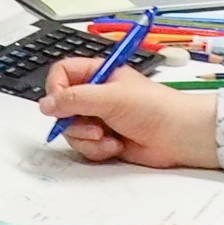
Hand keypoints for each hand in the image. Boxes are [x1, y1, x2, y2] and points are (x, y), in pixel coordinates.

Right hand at [40, 57, 221, 168]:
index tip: (61, 105)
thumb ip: (75, 100)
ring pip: (71, 131)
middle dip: (74, 123)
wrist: (178, 136)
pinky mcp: (103, 140)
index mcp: (97, 74)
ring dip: (87, 140)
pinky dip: (97, 150)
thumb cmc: (154, 107)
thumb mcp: (111, 97)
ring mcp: (98, 119)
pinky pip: (84, 147)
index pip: (60, 75)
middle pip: (61, 108)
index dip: (56, 90)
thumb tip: (45, 105)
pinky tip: (117, 146)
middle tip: (93, 128)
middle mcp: (95, 95)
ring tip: (108, 138)